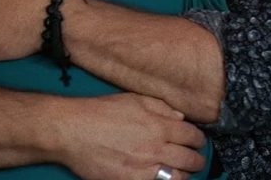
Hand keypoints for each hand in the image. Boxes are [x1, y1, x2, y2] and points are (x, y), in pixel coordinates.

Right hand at [51, 93, 206, 179]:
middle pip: (190, 159)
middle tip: (196, 160)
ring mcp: (143, 167)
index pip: (193, 136)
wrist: (71, 131)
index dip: (198, 139)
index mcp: (160, 125)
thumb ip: (162, 107)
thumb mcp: (136, 99)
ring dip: (183, 175)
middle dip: (197, 160)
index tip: (196, 141)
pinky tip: (160, 178)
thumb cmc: (101, 112)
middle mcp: (156, 147)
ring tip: (182, 172)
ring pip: (177, 177)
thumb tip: (180, 117)